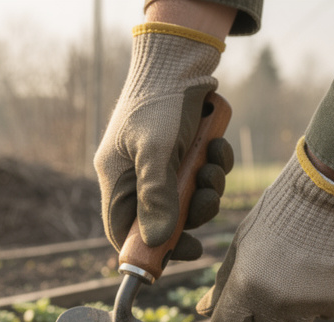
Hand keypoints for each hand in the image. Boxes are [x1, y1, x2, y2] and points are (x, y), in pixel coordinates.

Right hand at [95, 23, 231, 261]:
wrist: (181, 57)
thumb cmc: (159, 101)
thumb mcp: (156, 151)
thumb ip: (156, 198)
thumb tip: (156, 243)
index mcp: (115, 177)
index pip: (124, 230)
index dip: (150, 249)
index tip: (182, 252)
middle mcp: (134, 174)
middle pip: (161, 219)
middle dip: (191, 213)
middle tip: (209, 200)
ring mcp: (160, 162)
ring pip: (187, 198)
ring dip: (207, 187)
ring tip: (213, 164)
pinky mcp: (183, 150)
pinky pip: (200, 174)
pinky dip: (213, 166)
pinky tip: (217, 146)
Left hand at [196, 140, 333, 321]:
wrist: (330, 195)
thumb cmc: (277, 216)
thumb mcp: (242, 246)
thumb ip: (222, 284)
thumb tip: (202, 312)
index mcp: (245, 288)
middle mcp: (276, 304)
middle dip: (257, 320)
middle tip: (264, 289)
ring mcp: (309, 306)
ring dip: (289, 312)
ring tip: (295, 274)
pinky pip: (322, 315)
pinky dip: (319, 301)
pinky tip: (320, 271)